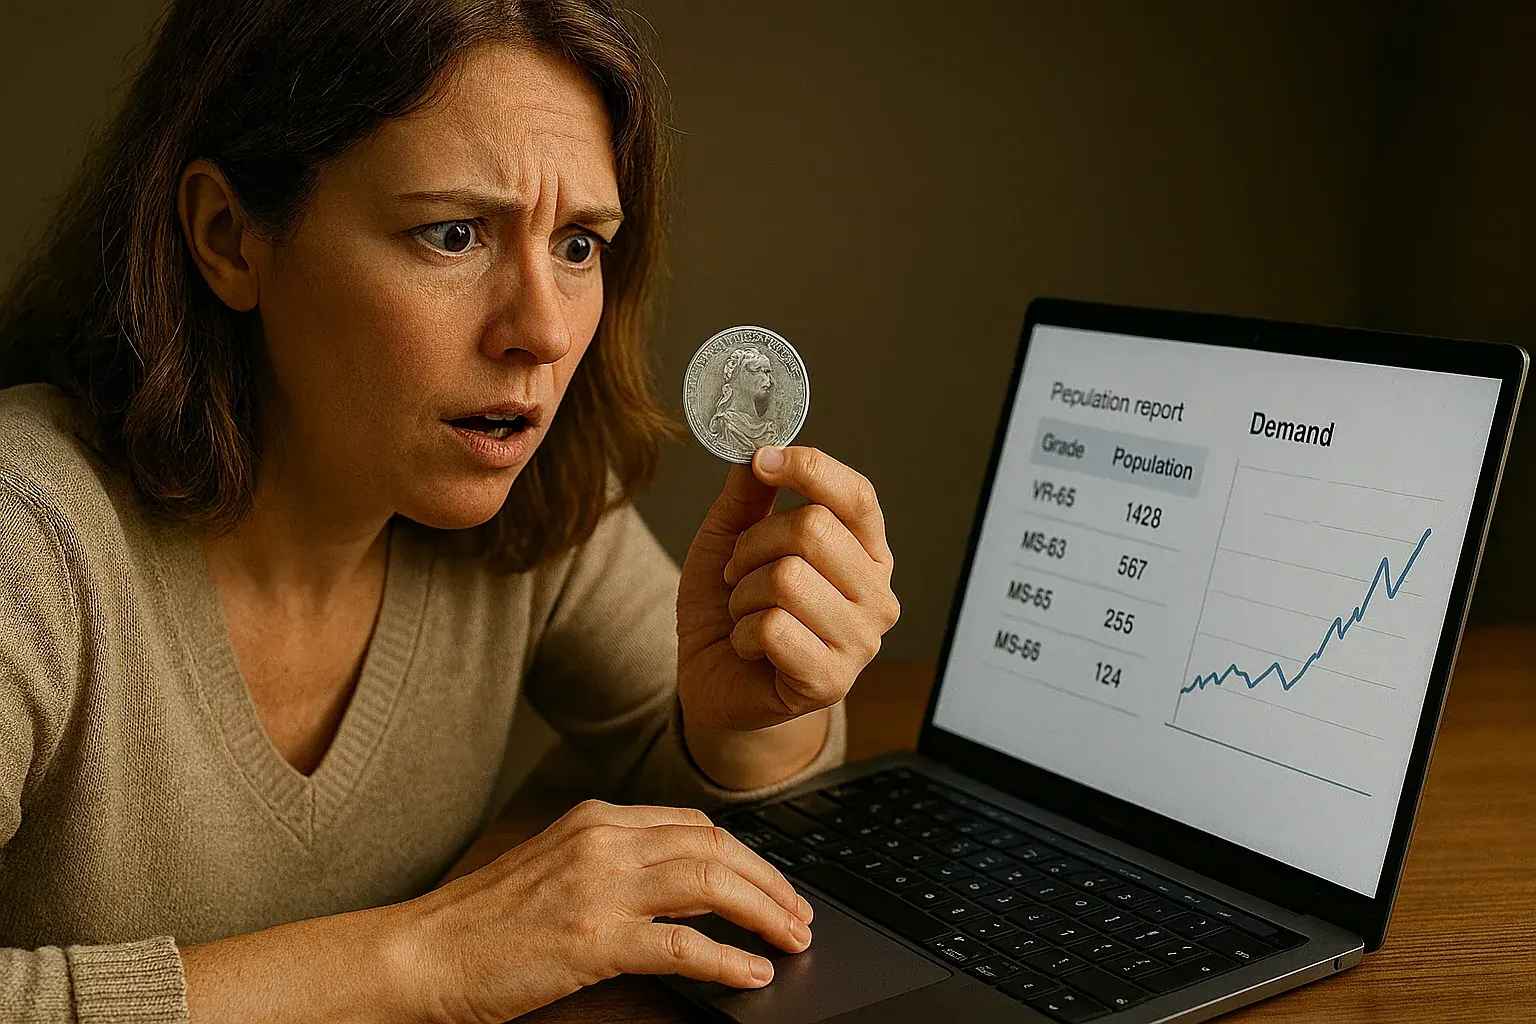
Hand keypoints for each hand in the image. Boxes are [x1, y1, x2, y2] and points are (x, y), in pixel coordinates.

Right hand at [396, 799, 814, 1023]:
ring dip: (764, 913)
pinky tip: (752, 974)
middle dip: (770, 883)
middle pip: (716, 848)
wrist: (419, 954)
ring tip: (791, 940)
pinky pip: (683, 947)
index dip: (746, 857)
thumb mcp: (558, 870)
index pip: (695, 826)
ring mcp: (598, 888)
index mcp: (595, 821)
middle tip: (799, 916)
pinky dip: (728, 961)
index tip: (773, 885)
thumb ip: (618, 866)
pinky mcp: (591, 941)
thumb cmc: (483, 923)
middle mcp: (603, 842)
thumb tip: (689, 889)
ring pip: (711, 884)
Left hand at [676, 446, 899, 734]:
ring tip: (745, 612)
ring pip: (787, 578)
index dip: (809, 468)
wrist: (714, 681)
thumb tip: (762, 450)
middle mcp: (877, 594)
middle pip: (813, 529)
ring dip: (743, 593)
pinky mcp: (833, 681)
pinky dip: (742, 633)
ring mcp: (862, 642)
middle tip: (736, 571)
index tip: (763, 460)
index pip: (857, 496)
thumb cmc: (729, 608)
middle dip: (752, 544)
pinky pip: (773, 628)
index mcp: (866, 552)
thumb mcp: (730, 539)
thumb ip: (749, 496)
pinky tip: (750, 646)